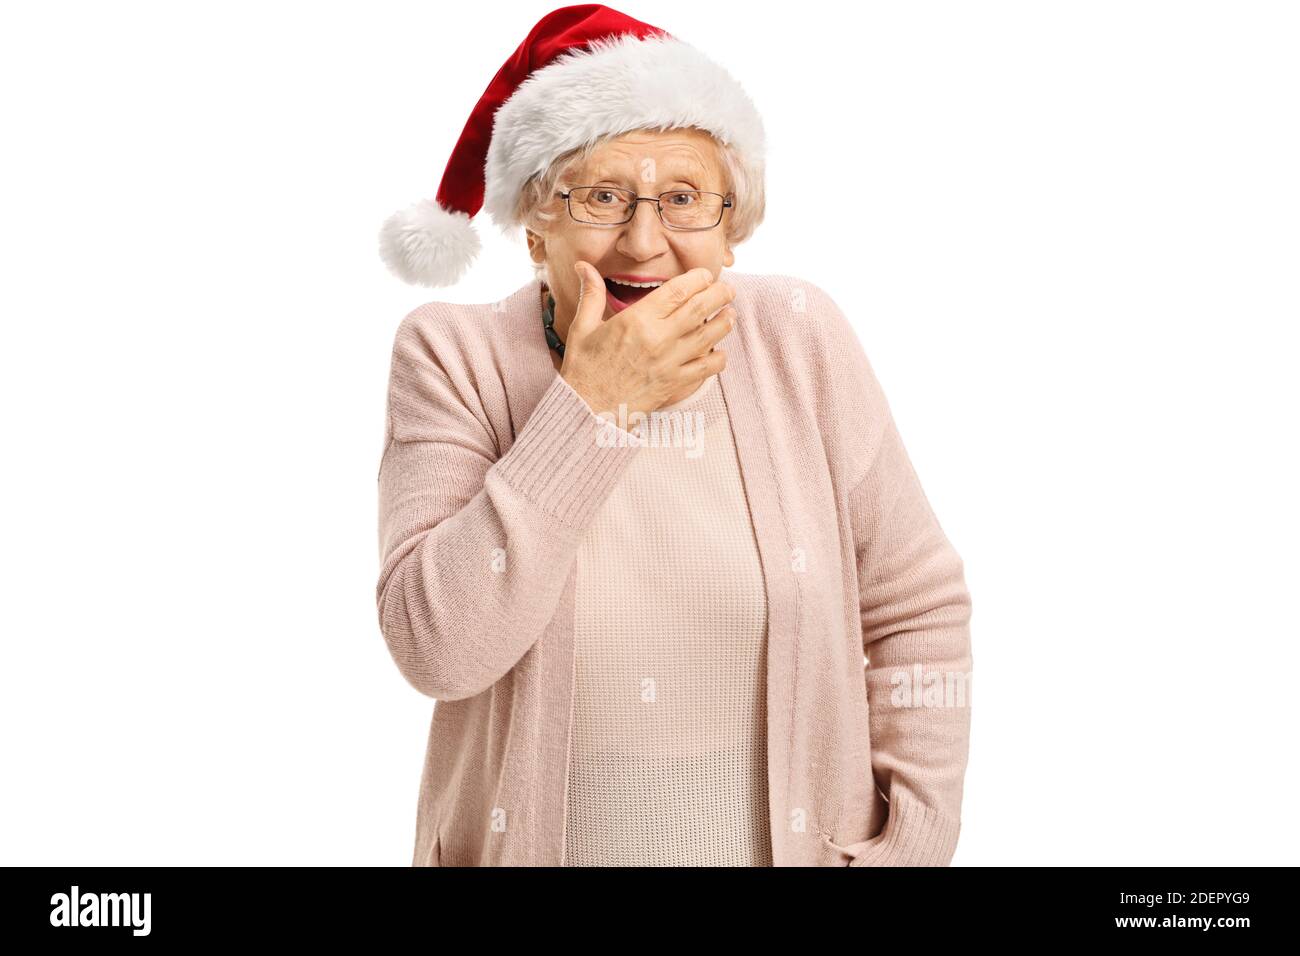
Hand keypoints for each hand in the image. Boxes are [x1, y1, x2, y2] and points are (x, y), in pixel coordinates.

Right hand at [559, 261, 735, 421]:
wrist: (586, 411)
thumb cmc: (583, 370)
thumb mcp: (583, 328)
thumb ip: (591, 294)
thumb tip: (583, 265)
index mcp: (637, 320)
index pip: (678, 290)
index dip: (697, 278)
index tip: (704, 275)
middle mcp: (658, 339)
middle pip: (700, 308)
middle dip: (719, 294)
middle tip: (727, 290)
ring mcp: (669, 362)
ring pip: (709, 336)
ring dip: (725, 322)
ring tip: (730, 314)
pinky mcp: (674, 384)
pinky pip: (706, 369)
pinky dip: (718, 358)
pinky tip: (720, 352)